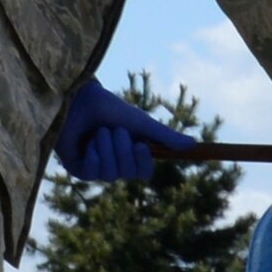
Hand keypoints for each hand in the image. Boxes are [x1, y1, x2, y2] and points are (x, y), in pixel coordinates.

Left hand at [55, 79, 198, 181]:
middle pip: (128, 172)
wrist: (78, 99)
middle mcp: (115, 164)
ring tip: (97, 131)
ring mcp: (96, 169)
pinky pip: (93, 171)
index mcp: (130, 154)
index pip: (143, 172)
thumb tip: (193, 144)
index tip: (140, 144)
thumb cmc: (108, 108)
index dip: (142, 160)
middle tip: (114, 129)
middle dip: (122, 148)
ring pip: (110, 172)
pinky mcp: (79, 169)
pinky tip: (84, 142)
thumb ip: (165, 136)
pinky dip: (92, 153)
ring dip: (106, 146)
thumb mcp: (140, 123)